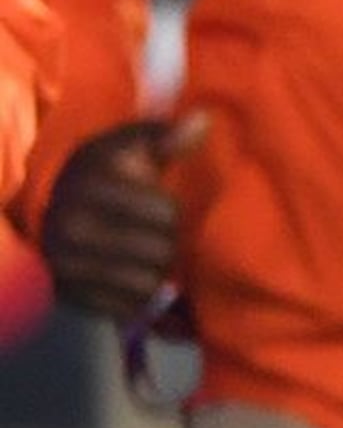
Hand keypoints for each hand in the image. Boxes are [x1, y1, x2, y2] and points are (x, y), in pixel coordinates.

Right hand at [38, 117, 200, 322]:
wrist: (53, 209)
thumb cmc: (105, 172)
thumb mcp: (130, 145)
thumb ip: (167, 135)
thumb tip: (203, 121)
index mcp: (93, 186)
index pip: (163, 213)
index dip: (169, 211)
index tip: (159, 206)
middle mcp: (73, 225)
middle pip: (158, 251)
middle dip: (166, 243)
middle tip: (153, 236)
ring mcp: (66, 263)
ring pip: (145, 282)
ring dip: (155, 273)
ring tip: (143, 256)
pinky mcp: (67, 294)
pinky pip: (126, 306)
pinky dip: (136, 296)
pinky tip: (128, 277)